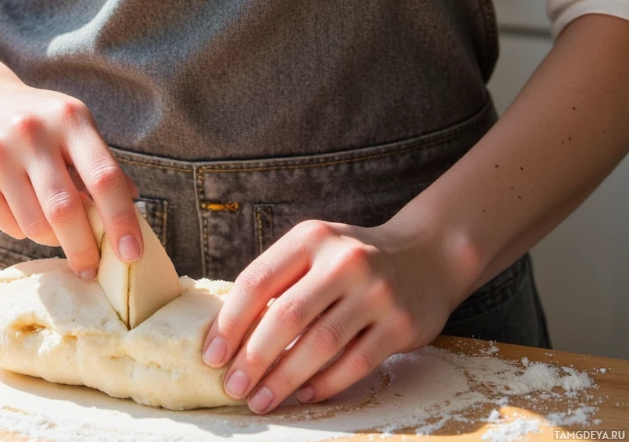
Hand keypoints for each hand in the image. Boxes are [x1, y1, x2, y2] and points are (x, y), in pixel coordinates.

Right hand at [0, 70, 140, 276]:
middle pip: (65, 210)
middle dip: (84, 248)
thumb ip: (102, 164)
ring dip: (53, 240)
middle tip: (92, 269)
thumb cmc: (39, 119)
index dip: (121, 219)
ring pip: (35, 226)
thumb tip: (132, 208)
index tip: (132, 255)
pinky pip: (10, 226)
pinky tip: (28, 211)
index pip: (102, 176)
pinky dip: (27, 230)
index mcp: (69, 119)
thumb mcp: (75, 126)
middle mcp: (32, 134)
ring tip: (58, 231)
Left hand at [201, 217, 470, 414]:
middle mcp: (344, 260)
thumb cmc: (351, 260)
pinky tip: (304, 395)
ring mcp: (376, 293)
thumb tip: (229, 333)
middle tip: (233, 387)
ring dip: (285, 379)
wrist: (426, 256)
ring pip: (320, 345)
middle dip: (254, 357)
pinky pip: (355, 363)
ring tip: (261, 400)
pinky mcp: (401, 324)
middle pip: (287, 316)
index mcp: (311, 238)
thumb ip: (279, 281)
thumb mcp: (315, 250)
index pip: (259, 280)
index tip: (212, 355)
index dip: (230, 321)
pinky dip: (325, 384)